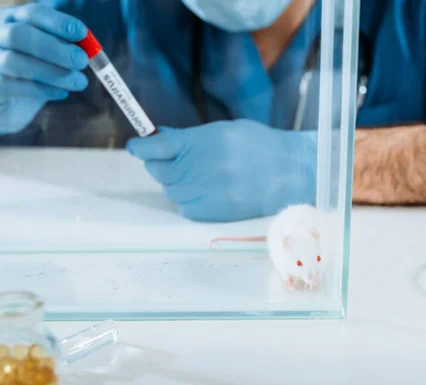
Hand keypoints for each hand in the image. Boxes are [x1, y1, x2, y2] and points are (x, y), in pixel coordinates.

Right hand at [0, 4, 89, 133]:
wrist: (5, 109)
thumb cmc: (29, 76)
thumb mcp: (46, 57)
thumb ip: (62, 48)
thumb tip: (88, 48)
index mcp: (6, 19)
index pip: (30, 13)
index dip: (57, 22)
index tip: (82, 33)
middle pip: (17, 35)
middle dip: (54, 48)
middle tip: (82, 61)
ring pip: (13, 62)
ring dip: (52, 73)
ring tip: (78, 82)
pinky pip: (10, 86)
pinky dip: (40, 90)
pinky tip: (60, 93)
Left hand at [126, 120, 316, 221]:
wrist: (290, 172)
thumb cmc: (259, 146)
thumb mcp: (223, 130)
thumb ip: (190, 137)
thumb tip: (160, 137)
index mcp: (201, 142)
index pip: (157, 146)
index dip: (141, 146)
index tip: (135, 145)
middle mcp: (199, 168)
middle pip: (159, 170)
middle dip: (161, 163)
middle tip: (174, 160)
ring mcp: (205, 192)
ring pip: (171, 191)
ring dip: (176, 182)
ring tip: (198, 175)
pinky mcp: (212, 212)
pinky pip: (185, 207)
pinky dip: (189, 199)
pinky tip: (206, 190)